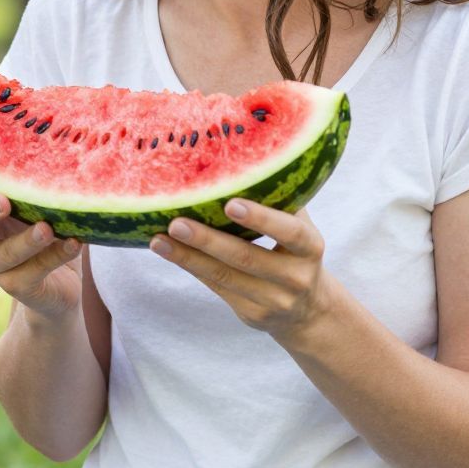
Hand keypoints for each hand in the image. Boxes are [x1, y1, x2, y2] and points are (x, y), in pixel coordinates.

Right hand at [0, 161, 83, 319]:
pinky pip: (35, 271)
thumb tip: (57, 137)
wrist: (58, 286)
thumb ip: (31, 184)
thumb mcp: (32, 206)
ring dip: (25, 241)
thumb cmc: (40, 230)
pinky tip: (73, 242)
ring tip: (46, 228)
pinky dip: (55, 255)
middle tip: (2, 201)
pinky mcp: (18, 286)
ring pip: (5, 254)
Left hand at [150, 200, 335, 343]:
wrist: (309, 311)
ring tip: (158, 240)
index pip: (290, 232)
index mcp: (310, 248)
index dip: (261, 219)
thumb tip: (244, 153)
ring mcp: (273, 300)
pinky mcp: (251, 313)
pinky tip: (167, 251)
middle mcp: (295, 277)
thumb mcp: (300, 227)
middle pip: (246, 258)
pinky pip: (215, 287)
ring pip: (224, 276)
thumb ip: (281, 199)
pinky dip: (190, 266)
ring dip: (187, 257)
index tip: (230, 204)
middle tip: (176, 223)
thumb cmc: (294, 250)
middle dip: (208, 241)